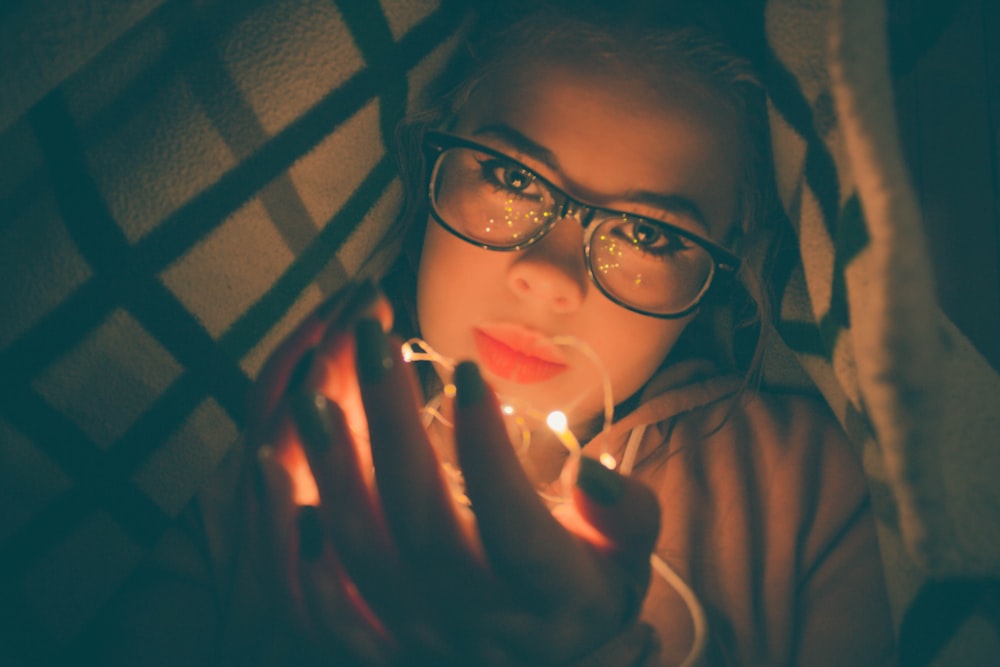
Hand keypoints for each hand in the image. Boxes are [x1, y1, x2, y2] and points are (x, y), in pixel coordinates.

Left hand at [247, 284, 660, 664]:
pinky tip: (279, 480)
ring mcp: (424, 638)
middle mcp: (482, 623)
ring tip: (312, 395)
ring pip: (364, 557)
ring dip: (333, 472)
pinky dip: (298, 549)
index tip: (467, 369)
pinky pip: (329, 612)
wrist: (548, 660)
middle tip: (373, 343)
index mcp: (552, 594)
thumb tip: (588, 471)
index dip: (488, 450)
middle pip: (422, 526)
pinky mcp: (383, 647)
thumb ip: (626, 513)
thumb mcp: (630, 555)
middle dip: (393, 427)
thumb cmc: (588, 587)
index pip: (514, 524)